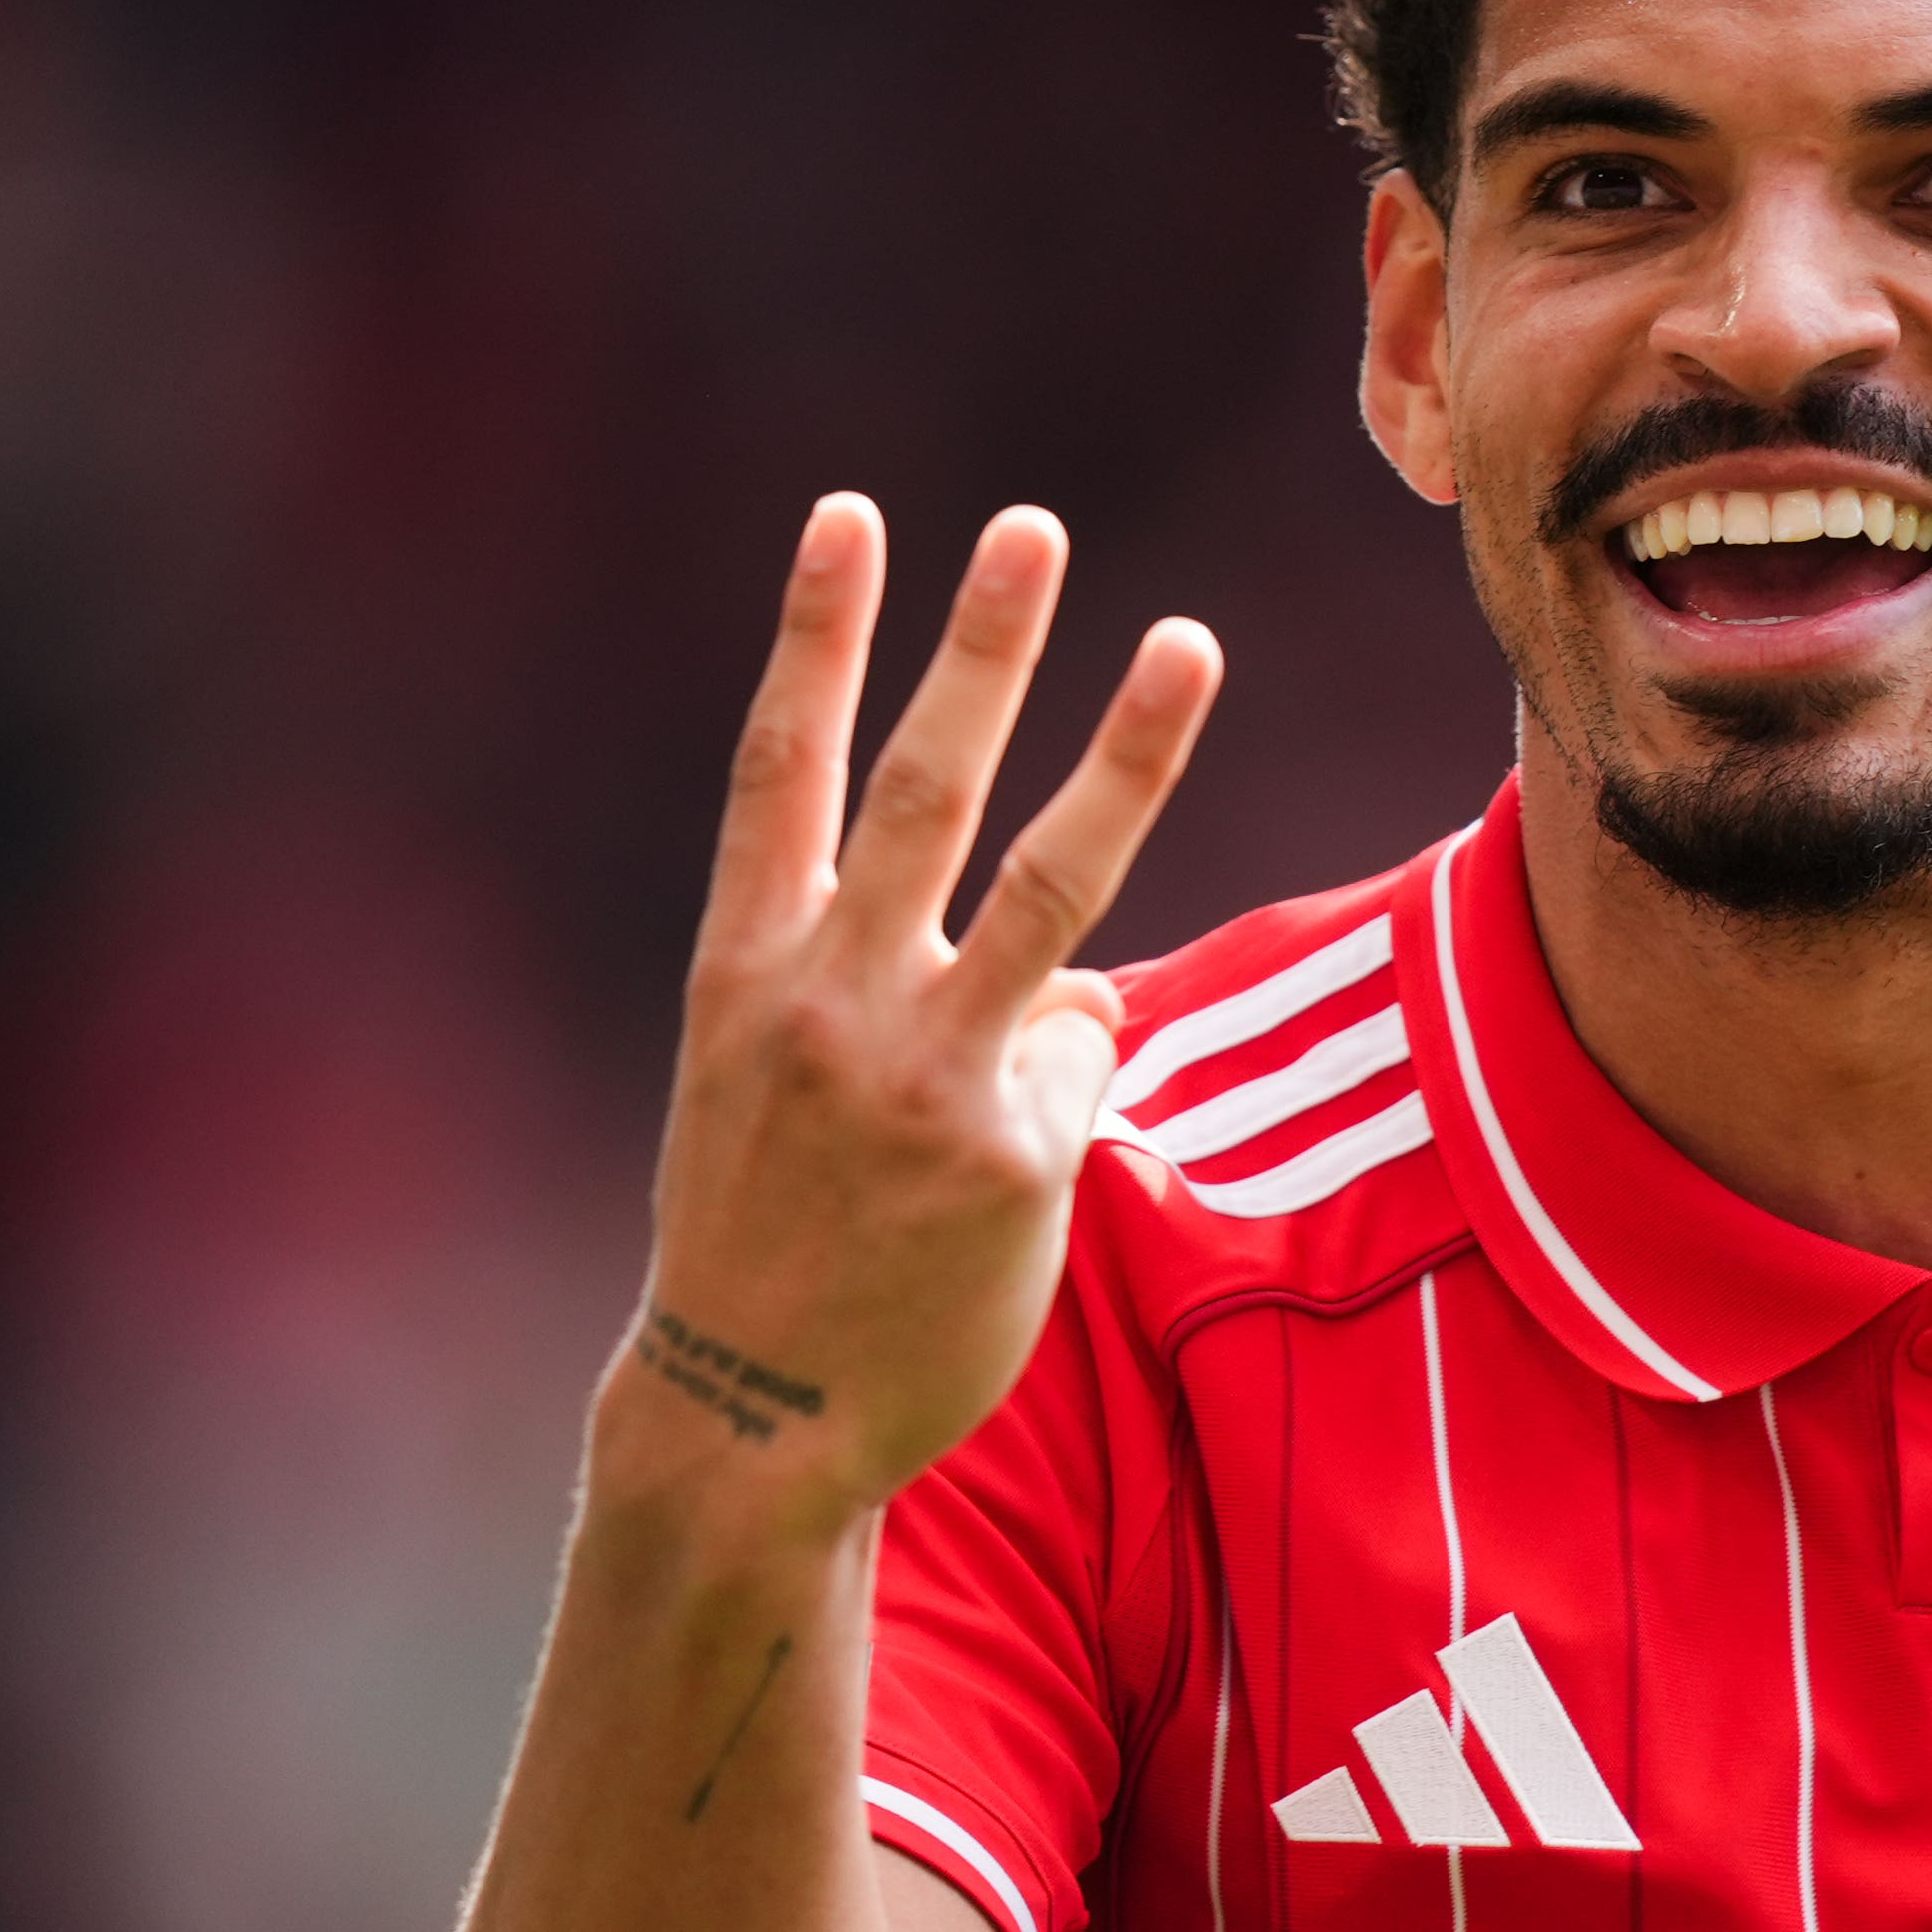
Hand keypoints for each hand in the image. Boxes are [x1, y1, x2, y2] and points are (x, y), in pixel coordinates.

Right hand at [624, 494, 1220, 1516]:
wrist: (747, 1417)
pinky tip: (992, 1173)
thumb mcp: (762, 1085)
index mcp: (746, 967)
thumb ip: (884, 990)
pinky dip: (1059, 1096)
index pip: (783, 769)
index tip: (853, 514)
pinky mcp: (1013, 1162)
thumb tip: (1080, 987)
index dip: (818, 637)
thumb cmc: (763, 1235)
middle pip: (923, 791)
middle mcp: (830, 1002)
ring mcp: (925, 1077)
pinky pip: (1079, 1075)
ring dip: (1124, 754)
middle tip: (1031, 532)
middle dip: (980, 650)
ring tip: (1185, 642)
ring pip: (1047, 888)